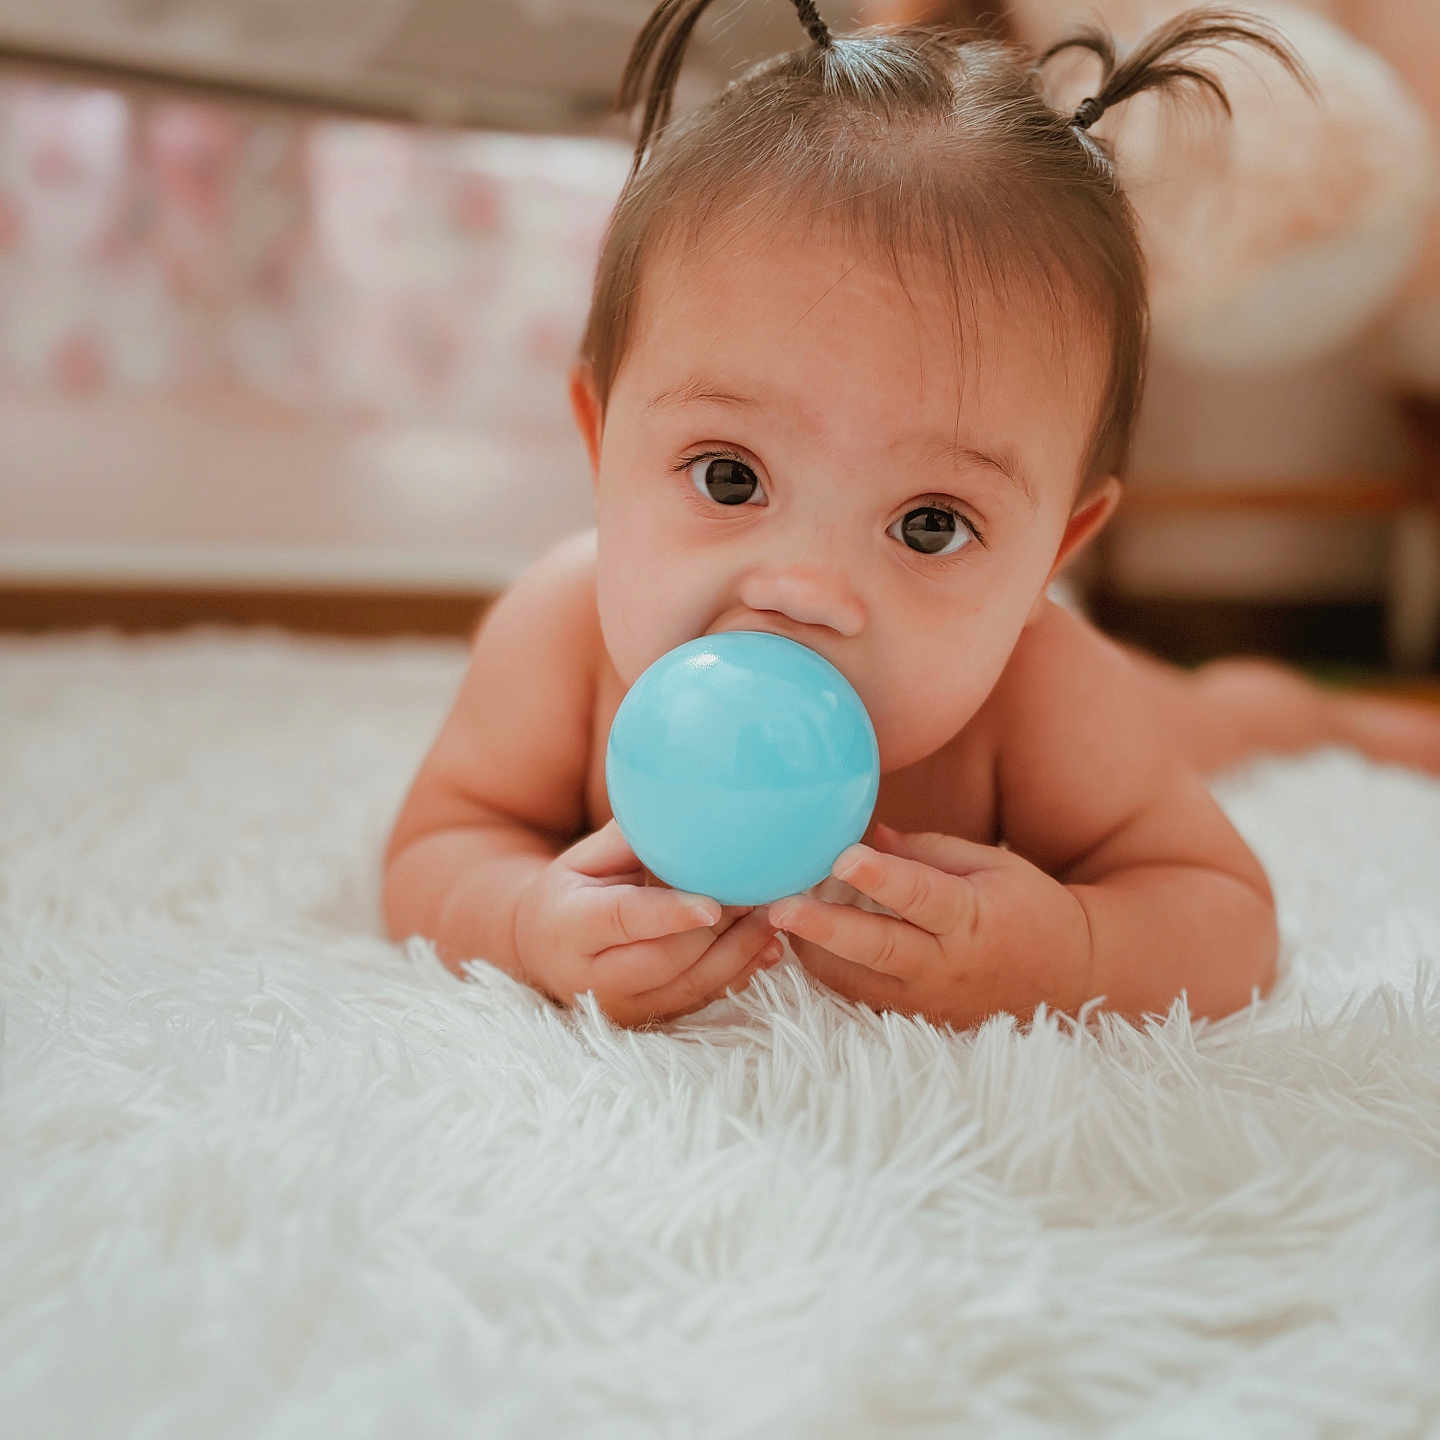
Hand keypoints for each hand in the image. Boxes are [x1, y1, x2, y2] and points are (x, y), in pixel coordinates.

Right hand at [514, 819, 783, 1027]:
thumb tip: (687, 803)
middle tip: (760, 894)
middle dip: (719, 930)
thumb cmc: (574, 889)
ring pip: (691, 986)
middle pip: (665, 959)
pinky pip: (703, 1000)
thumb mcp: (587, 858)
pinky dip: (741, 973)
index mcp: (569, 927)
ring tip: (774, 915)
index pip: (624, 919)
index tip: (713, 902)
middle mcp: (591, 978)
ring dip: (740, 952)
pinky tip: (771, 946)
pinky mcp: (649, 1019)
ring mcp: (621, 1007)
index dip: (670, 912)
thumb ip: (632, 839)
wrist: (543, 948)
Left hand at [767, 823, 1092, 1028]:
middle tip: (780, 907)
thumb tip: (863, 833)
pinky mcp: (914, 1018)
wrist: (1068, 978)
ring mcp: (927, 999)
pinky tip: (802, 939)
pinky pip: (860, 994)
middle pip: (878, 948)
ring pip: (857, 979)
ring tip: (776, 916)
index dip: (883, 877)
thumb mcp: (991, 866)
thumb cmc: (1027, 908)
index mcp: (974, 918)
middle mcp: (947, 965)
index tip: (844, 856)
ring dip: (814, 948)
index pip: (923, 896)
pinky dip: (829, 968)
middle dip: (825, 928)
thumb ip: (926, 850)